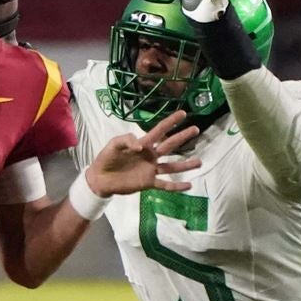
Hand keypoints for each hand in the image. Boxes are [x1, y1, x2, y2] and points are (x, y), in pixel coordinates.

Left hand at [85, 110, 200, 196]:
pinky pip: (165, 184)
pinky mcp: (148, 183)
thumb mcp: (114, 144)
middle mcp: (150, 156)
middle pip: (170, 145)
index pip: (159, 130)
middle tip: (196, 129)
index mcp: (143, 144)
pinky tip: (189, 186)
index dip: (170, 122)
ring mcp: (151, 170)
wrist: (100, 179)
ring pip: (172, 166)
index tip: (183, 113)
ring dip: (185, 164)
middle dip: (182, 137)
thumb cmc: (106, 158)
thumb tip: (142, 146)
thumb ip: (127, 140)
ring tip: (200, 162)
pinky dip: (177, 186)